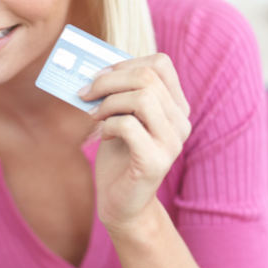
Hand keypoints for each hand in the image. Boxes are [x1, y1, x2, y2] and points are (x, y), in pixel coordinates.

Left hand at [78, 53, 190, 233]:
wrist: (123, 204)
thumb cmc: (120, 157)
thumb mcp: (120, 117)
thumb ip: (118, 93)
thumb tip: (95, 68)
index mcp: (176, 106)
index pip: (160, 64)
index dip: (126, 64)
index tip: (100, 77)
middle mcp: (180, 122)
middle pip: (148, 77)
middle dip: (109, 80)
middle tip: (86, 93)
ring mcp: (171, 142)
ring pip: (142, 98)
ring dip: (108, 102)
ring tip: (95, 116)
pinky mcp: (156, 161)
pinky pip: (129, 125)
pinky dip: (108, 125)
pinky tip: (104, 136)